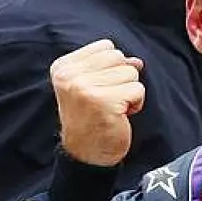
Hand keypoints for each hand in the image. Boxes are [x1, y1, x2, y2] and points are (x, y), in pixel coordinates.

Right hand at [50, 39, 144, 165]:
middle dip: (122, 78)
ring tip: (114, 108)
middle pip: (118, 57)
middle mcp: (70, 76)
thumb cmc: (92, 118)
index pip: (105, 46)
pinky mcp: (104, 101)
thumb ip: (111, 67)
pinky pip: (138, 89)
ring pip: (131, 72)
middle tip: (108, 100)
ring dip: (129, 92)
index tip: (100, 88)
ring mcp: (85, 88)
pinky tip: (121, 115)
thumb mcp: (92, 85)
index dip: (112, 67)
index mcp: (63, 67)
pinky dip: (136, 103)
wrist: (86, 154)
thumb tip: (136, 60)